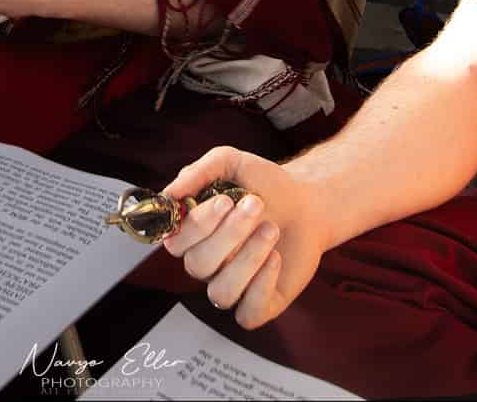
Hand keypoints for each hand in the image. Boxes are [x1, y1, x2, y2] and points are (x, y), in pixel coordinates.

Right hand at [161, 146, 328, 329]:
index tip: (226, 201)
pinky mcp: (260, 303)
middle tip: (256, 205)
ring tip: (271, 229)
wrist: (307, 203)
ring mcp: (232, 286)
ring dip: (247, 259)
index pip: (176, 242)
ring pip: (220, 293)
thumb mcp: (231, 163)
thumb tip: (168, 194)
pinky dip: (260, 287)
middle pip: (198, 265)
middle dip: (229, 234)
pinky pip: (247, 313)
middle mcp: (208, 265)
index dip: (197, 225)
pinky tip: (275, 258)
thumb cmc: (265, 185)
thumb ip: (198, 173)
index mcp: (193, 236)